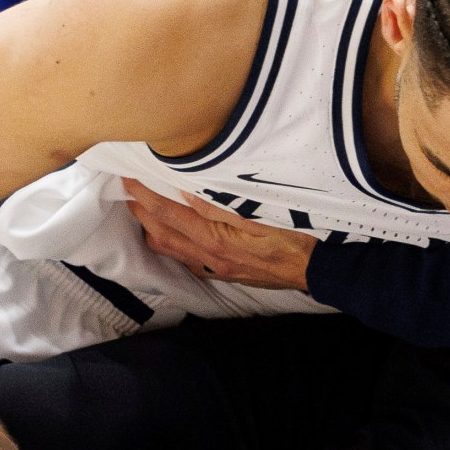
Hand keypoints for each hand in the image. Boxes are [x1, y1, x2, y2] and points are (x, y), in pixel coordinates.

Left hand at [124, 179, 315, 291]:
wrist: (322, 268)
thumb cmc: (299, 236)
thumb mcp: (263, 212)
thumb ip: (222, 204)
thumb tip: (187, 191)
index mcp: (217, 240)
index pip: (168, 213)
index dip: (144, 194)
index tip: (128, 176)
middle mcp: (210, 258)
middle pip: (161, 235)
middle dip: (140, 211)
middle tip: (128, 188)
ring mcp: (217, 269)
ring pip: (171, 250)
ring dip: (152, 228)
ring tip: (144, 207)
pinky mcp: (226, 273)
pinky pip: (186, 259)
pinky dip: (171, 243)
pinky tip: (174, 232)